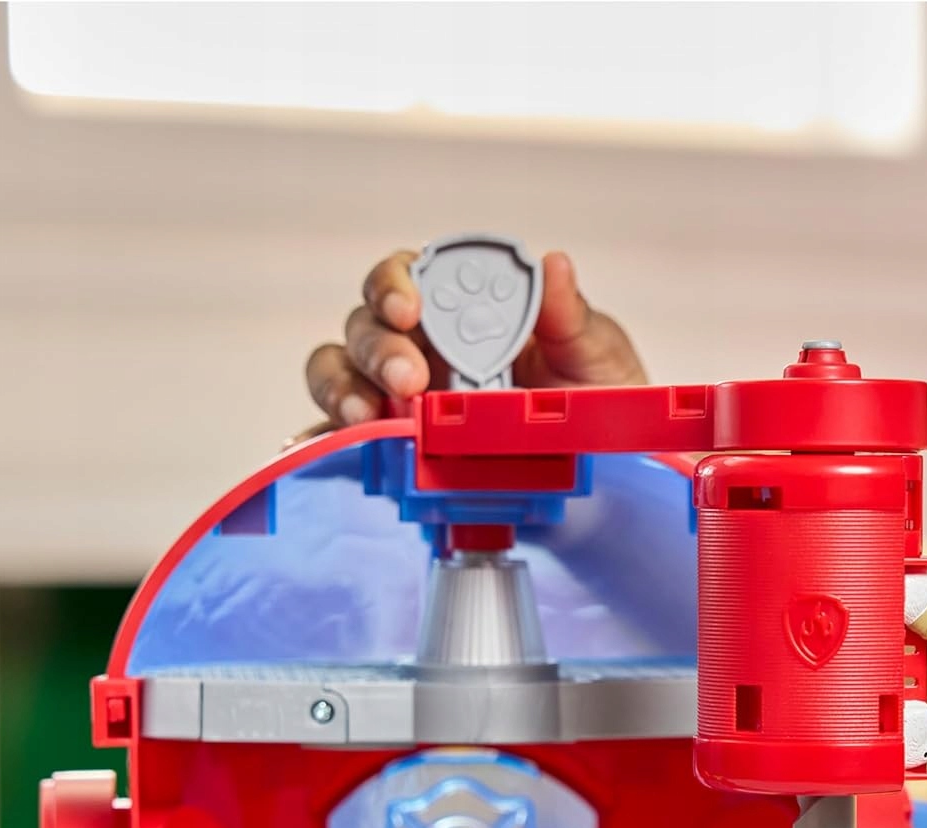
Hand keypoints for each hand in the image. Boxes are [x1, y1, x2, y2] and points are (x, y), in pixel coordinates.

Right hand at [304, 248, 647, 429]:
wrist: (609, 464)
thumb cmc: (597, 399)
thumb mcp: (595, 355)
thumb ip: (570, 316)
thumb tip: (553, 264)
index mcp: (462, 311)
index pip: (409, 277)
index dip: (397, 284)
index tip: (410, 309)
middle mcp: (422, 346)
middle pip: (367, 327)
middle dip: (379, 349)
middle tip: (410, 381)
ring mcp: (402, 398)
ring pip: (342, 373)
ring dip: (344, 388)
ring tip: (365, 415)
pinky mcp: (393, 446)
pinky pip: (343, 439)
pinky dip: (325, 440)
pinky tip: (318, 450)